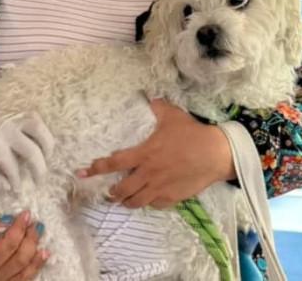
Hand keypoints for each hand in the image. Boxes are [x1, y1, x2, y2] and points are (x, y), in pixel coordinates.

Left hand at [0, 81, 53, 190]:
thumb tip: (9, 186)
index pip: (12, 167)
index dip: (16, 182)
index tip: (17, 190)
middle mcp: (6, 129)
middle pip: (32, 151)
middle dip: (38, 170)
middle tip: (38, 182)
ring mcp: (14, 118)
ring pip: (39, 130)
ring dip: (47, 148)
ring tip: (45, 161)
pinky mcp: (17, 113)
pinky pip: (37, 121)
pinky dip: (43, 133)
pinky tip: (40, 145)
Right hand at [0, 212, 47, 280]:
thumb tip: (4, 220)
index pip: (9, 244)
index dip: (20, 228)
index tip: (26, 214)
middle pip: (20, 257)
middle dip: (31, 238)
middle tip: (35, 224)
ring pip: (25, 271)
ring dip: (37, 253)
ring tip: (40, 235)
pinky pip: (25, 279)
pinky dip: (36, 266)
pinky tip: (42, 254)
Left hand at [78, 99, 235, 208]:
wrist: (217, 154)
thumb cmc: (193, 134)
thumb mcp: (172, 115)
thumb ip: (157, 107)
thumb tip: (149, 96)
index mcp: (144, 154)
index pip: (114, 163)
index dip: (97, 168)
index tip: (84, 172)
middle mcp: (148, 173)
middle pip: (121, 189)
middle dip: (112, 192)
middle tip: (109, 191)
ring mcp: (160, 188)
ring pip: (136, 202)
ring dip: (127, 202)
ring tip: (124, 200)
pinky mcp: (173, 197)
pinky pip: (154, 205)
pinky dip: (148, 203)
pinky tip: (148, 199)